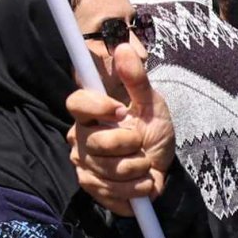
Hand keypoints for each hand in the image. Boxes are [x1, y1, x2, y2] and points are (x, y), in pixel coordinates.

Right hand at [69, 39, 172, 210]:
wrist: (161, 166)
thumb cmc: (153, 129)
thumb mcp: (151, 102)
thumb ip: (136, 78)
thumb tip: (123, 48)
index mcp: (90, 112)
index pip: (77, 103)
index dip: (98, 107)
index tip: (122, 111)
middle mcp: (80, 136)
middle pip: (97, 141)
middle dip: (130, 144)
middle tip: (140, 142)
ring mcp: (83, 162)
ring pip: (108, 168)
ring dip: (137, 167)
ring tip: (143, 162)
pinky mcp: (90, 185)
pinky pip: (111, 190)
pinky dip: (135, 188)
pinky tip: (140, 181)